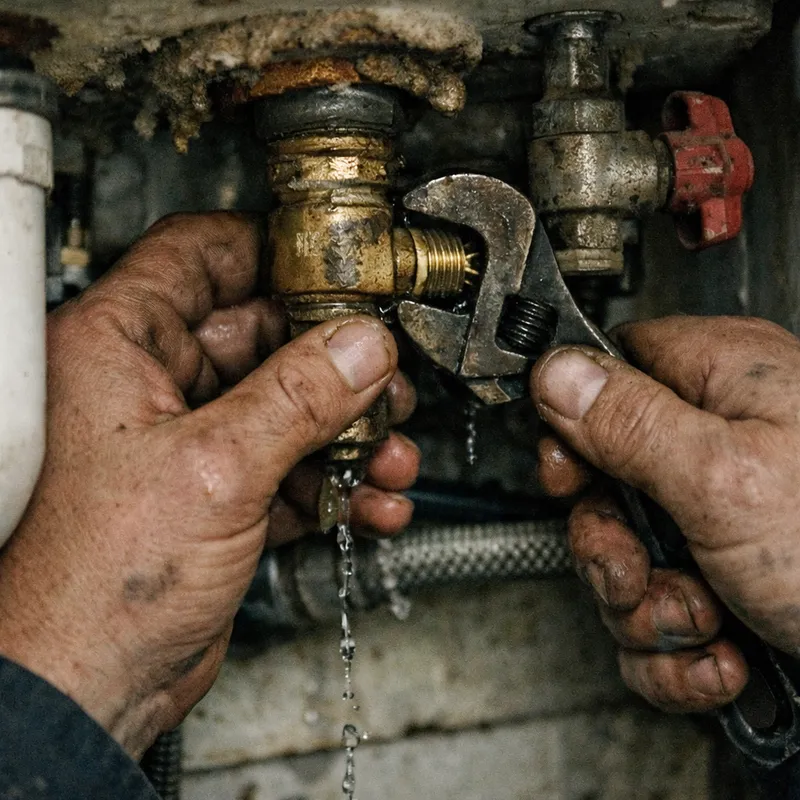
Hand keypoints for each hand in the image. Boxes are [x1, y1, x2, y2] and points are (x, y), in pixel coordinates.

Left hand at [0, 213, 419, 756]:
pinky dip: (337, 483)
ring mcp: (189, 443)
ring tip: (391, 453)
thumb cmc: (96, 583)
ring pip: (286, 408)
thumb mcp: (215, 469)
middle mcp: (153, 388)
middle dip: (335, 362)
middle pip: (262, 338)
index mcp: (120, 348)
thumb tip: (361, 347)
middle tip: (387, 379)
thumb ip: (299, 398)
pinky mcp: (219, 496)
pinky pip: (292, 468)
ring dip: (349, 432)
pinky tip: (374, 502)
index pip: (200, 257)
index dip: (272, 251)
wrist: (89, 687)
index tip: (337, 263)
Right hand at [530, 316, 799, 713]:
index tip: (568, 478)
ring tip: (704, 624)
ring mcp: (722, 520)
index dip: (573, 428)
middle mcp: (720, 445)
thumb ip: (628, 421)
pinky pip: (657, 615)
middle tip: (637, 572)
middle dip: (610, 548)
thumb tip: (556, 371)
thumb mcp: (726, 477)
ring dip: (649, 612)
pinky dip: (676, 653)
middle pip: (605, 483)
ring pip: (627, 560)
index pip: (606, 377)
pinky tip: (720, 659)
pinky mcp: (726, 583)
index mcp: (722, 383)